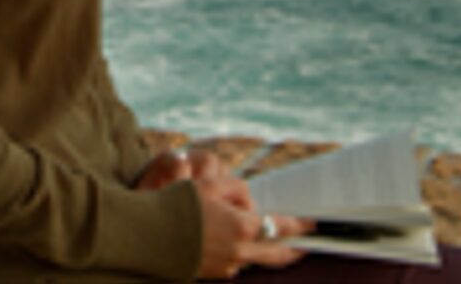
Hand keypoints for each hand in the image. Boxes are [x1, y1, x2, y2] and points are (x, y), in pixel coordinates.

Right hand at [139, 149, 310, 278]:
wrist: (148, 234)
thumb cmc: (178, 205)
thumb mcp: (209, 186)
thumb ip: (237, 190)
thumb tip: (249, 203)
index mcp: (243, 227)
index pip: (279, 226)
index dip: (298, 225)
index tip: (312, 223)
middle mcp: (240, 251)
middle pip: (277, 254)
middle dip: (294, 249)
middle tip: (306, 245)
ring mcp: (228, 265)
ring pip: (253, 258)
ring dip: (259, 250)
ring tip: (260, 239)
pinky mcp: (215, 274)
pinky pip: (234, 263)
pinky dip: (237, 253)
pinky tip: (226, 242)